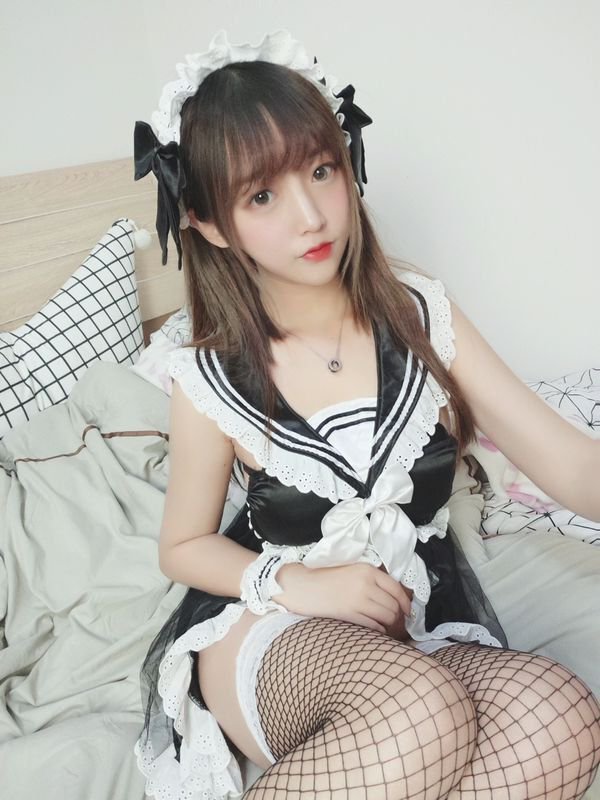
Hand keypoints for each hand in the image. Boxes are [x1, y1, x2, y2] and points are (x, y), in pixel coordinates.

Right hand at [275, 562, 411, 634]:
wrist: (304, 587)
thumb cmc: (327, 578)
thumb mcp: (353, 570)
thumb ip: (372, 579)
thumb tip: (396, 596)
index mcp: (367, 570)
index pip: (396, 588)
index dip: (406, 602)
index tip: (408, 610)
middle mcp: (365, 584)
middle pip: (393, 605)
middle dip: (397, 615)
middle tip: (395, 619)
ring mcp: (358, 601)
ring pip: (386, 617)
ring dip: (389, 624)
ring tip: (384, 624)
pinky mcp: (350, 615)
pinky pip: (374, 627)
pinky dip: (378, 630)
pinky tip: (373, 628)